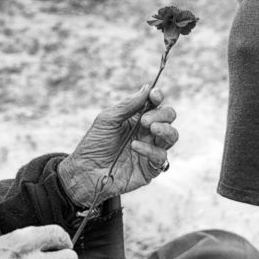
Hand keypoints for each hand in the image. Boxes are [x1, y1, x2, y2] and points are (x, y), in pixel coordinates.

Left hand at [57, 85, 177, 206]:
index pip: (155, 104)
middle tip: (144, 120)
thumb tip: (147, 87)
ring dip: (164, 130)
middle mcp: (147, 132)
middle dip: (162, 114)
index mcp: (137, 118)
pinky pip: (161, 157)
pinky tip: (135, 147)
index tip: (154, 95)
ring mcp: (151, 149)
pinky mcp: (151, 168)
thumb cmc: (94, 143)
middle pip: (168, 117)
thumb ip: (128, 105)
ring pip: (172, 136)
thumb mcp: (108, 119)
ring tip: (151, 129)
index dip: (157, 97)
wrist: (86, 171)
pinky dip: (150, 150)